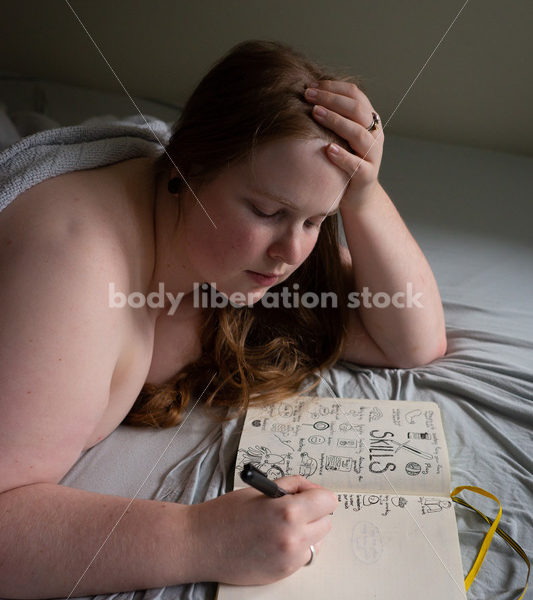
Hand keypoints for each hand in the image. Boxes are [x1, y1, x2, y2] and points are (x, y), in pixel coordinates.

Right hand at [188, 475, 337, 584]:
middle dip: (313, 512)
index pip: (328, 501)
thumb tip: (312, 490)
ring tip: (280, 525)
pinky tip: (273, 540)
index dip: (317, 494)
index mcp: (288, 512)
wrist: (201, 543)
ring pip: (317, 541)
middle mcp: (293, 538)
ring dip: (306, 532)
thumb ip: (292, 486)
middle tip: (291, 507)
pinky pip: (302, 557)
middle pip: (326, 522)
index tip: (307, 494)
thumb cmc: (226, 513)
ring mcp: (289, 560)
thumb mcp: (262, 489)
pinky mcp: (283, 574)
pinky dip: (295, 548)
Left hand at [304, 80, 383, 204]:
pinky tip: (328, 149)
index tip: (312, 84)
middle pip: (357, 110)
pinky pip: (357, 165)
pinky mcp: (367, 176)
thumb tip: (307, 94)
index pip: (355, 95)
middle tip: (308, 95)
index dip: (334, 87)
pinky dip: (343, 156)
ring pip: (359, 134)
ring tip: (315, 113)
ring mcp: (373, 155)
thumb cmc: (344, 162)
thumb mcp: (340, 136)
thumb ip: (333, 118)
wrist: (358, 196)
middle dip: (331, 99)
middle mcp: (374, 135)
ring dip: (336, 121)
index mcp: (369, 121)